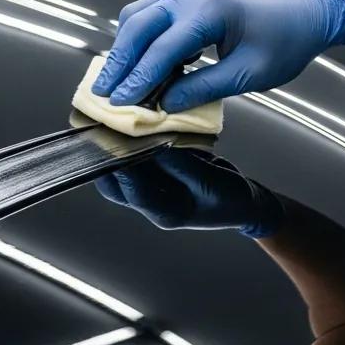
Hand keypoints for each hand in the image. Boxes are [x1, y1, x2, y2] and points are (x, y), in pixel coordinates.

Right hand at [92, 0, 344, 111]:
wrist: (308, 9)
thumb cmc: (288, 40)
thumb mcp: (250, 74)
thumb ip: (204, 88)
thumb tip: (166, 103)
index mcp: (212, 11)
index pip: (163, 48)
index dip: (139, 78)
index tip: (122, 101)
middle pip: (139, 25)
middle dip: (119, 62)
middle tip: (104, 91)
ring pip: (139, 16)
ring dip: (124, 48)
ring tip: (116, 80)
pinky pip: (151, 14)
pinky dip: (138, 39)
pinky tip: (139, 64)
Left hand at [95, 148, 283, 237]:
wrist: (245, 203)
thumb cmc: (233, 199)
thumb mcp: (212, 181)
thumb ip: (183, 164)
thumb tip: (155, 143)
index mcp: (167, 214)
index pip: (134, 192)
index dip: (121, 168)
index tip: (113, 144)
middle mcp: (154, 206)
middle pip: (116, 187)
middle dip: (105, 161)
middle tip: (100, 133)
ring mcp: (152, 195)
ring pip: (120, 177)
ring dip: (113, 154)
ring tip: (107, 129)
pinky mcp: (156, 182)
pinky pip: (135, 167)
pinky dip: (129, 151)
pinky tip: (127, 133)